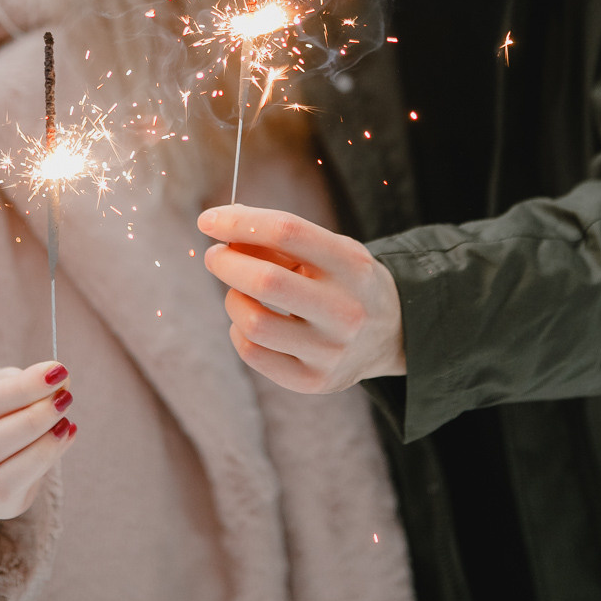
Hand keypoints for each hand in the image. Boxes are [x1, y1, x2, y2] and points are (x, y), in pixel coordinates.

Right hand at [0, 361, 76, 519]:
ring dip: (40, 448)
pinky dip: (44, 463)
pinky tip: (64, 436)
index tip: (56, 371)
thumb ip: (21, 384)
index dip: (19, 391)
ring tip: (65, 421)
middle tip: (64, 397)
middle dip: (31, 421)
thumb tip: (59, 380)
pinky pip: (14, 492)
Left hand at [197, 205, 405, 392]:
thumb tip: (222, 226)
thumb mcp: (328, 249)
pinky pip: (252, 353)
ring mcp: (330, 350)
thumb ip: (279, 239)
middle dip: (226, 262)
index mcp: (351, 265)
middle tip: (215, 256)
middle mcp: (345, 309)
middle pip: (265, 281)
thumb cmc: (344, 280)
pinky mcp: (314, 381)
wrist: (392, 333)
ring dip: (232, 298)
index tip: (208, 219)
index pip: (287, 232)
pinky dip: (238, 330)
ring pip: (253, 322)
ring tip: (238, 291)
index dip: (239, 222)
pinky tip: (249, 321)